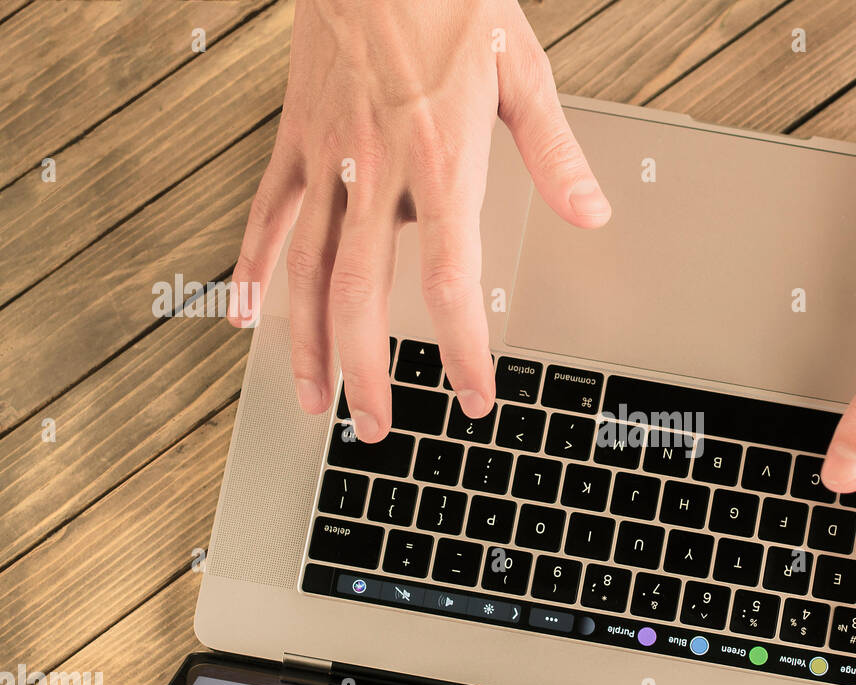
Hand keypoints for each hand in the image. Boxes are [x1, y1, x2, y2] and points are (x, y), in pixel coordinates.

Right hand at [228, 0, 610, 439]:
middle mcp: (377, 172)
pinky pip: (268, 216)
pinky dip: (255, 269)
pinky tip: (247, 317)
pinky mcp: (295, 141)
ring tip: (311, 400)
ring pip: (307, 270)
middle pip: (364, 295)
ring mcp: (326, 160)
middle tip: (377, 428)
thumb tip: (592, 213)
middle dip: (369, 371)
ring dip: (307, 343)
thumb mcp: (522, 68)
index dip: (462, 348)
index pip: (451, 280)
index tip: (474, 396)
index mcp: (441, 161)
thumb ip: (555, 152)